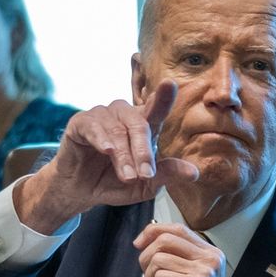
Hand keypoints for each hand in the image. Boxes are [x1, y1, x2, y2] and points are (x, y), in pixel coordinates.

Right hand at [15, 79, 198, 233]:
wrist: (82, 192)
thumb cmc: (116, 183)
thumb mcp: (146, 185)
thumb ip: (167, 174)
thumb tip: (195, 173)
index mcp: (143, 126)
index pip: (156, 109)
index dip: (163, 97)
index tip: (169, 84)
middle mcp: (124, 116)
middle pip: (139, 124)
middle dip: (143, 151)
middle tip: (145, 175)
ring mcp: (102, 116)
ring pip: (118, 130)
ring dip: (123, 155)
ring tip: (127, 177)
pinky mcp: (80, 123)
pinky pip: (93, 127)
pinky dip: (102, 139)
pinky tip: (107, 150)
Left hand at [135, 222, 226, 276]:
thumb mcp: (185, 275)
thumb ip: (174, 254)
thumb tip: (146, 236)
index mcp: (211, 253)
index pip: (178, 229)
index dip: (153, 231)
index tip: (139, 242)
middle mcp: (211, 260)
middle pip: (165, 240)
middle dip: (146, 257)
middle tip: (149, 276)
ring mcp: (204, 272)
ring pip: (158, 260)